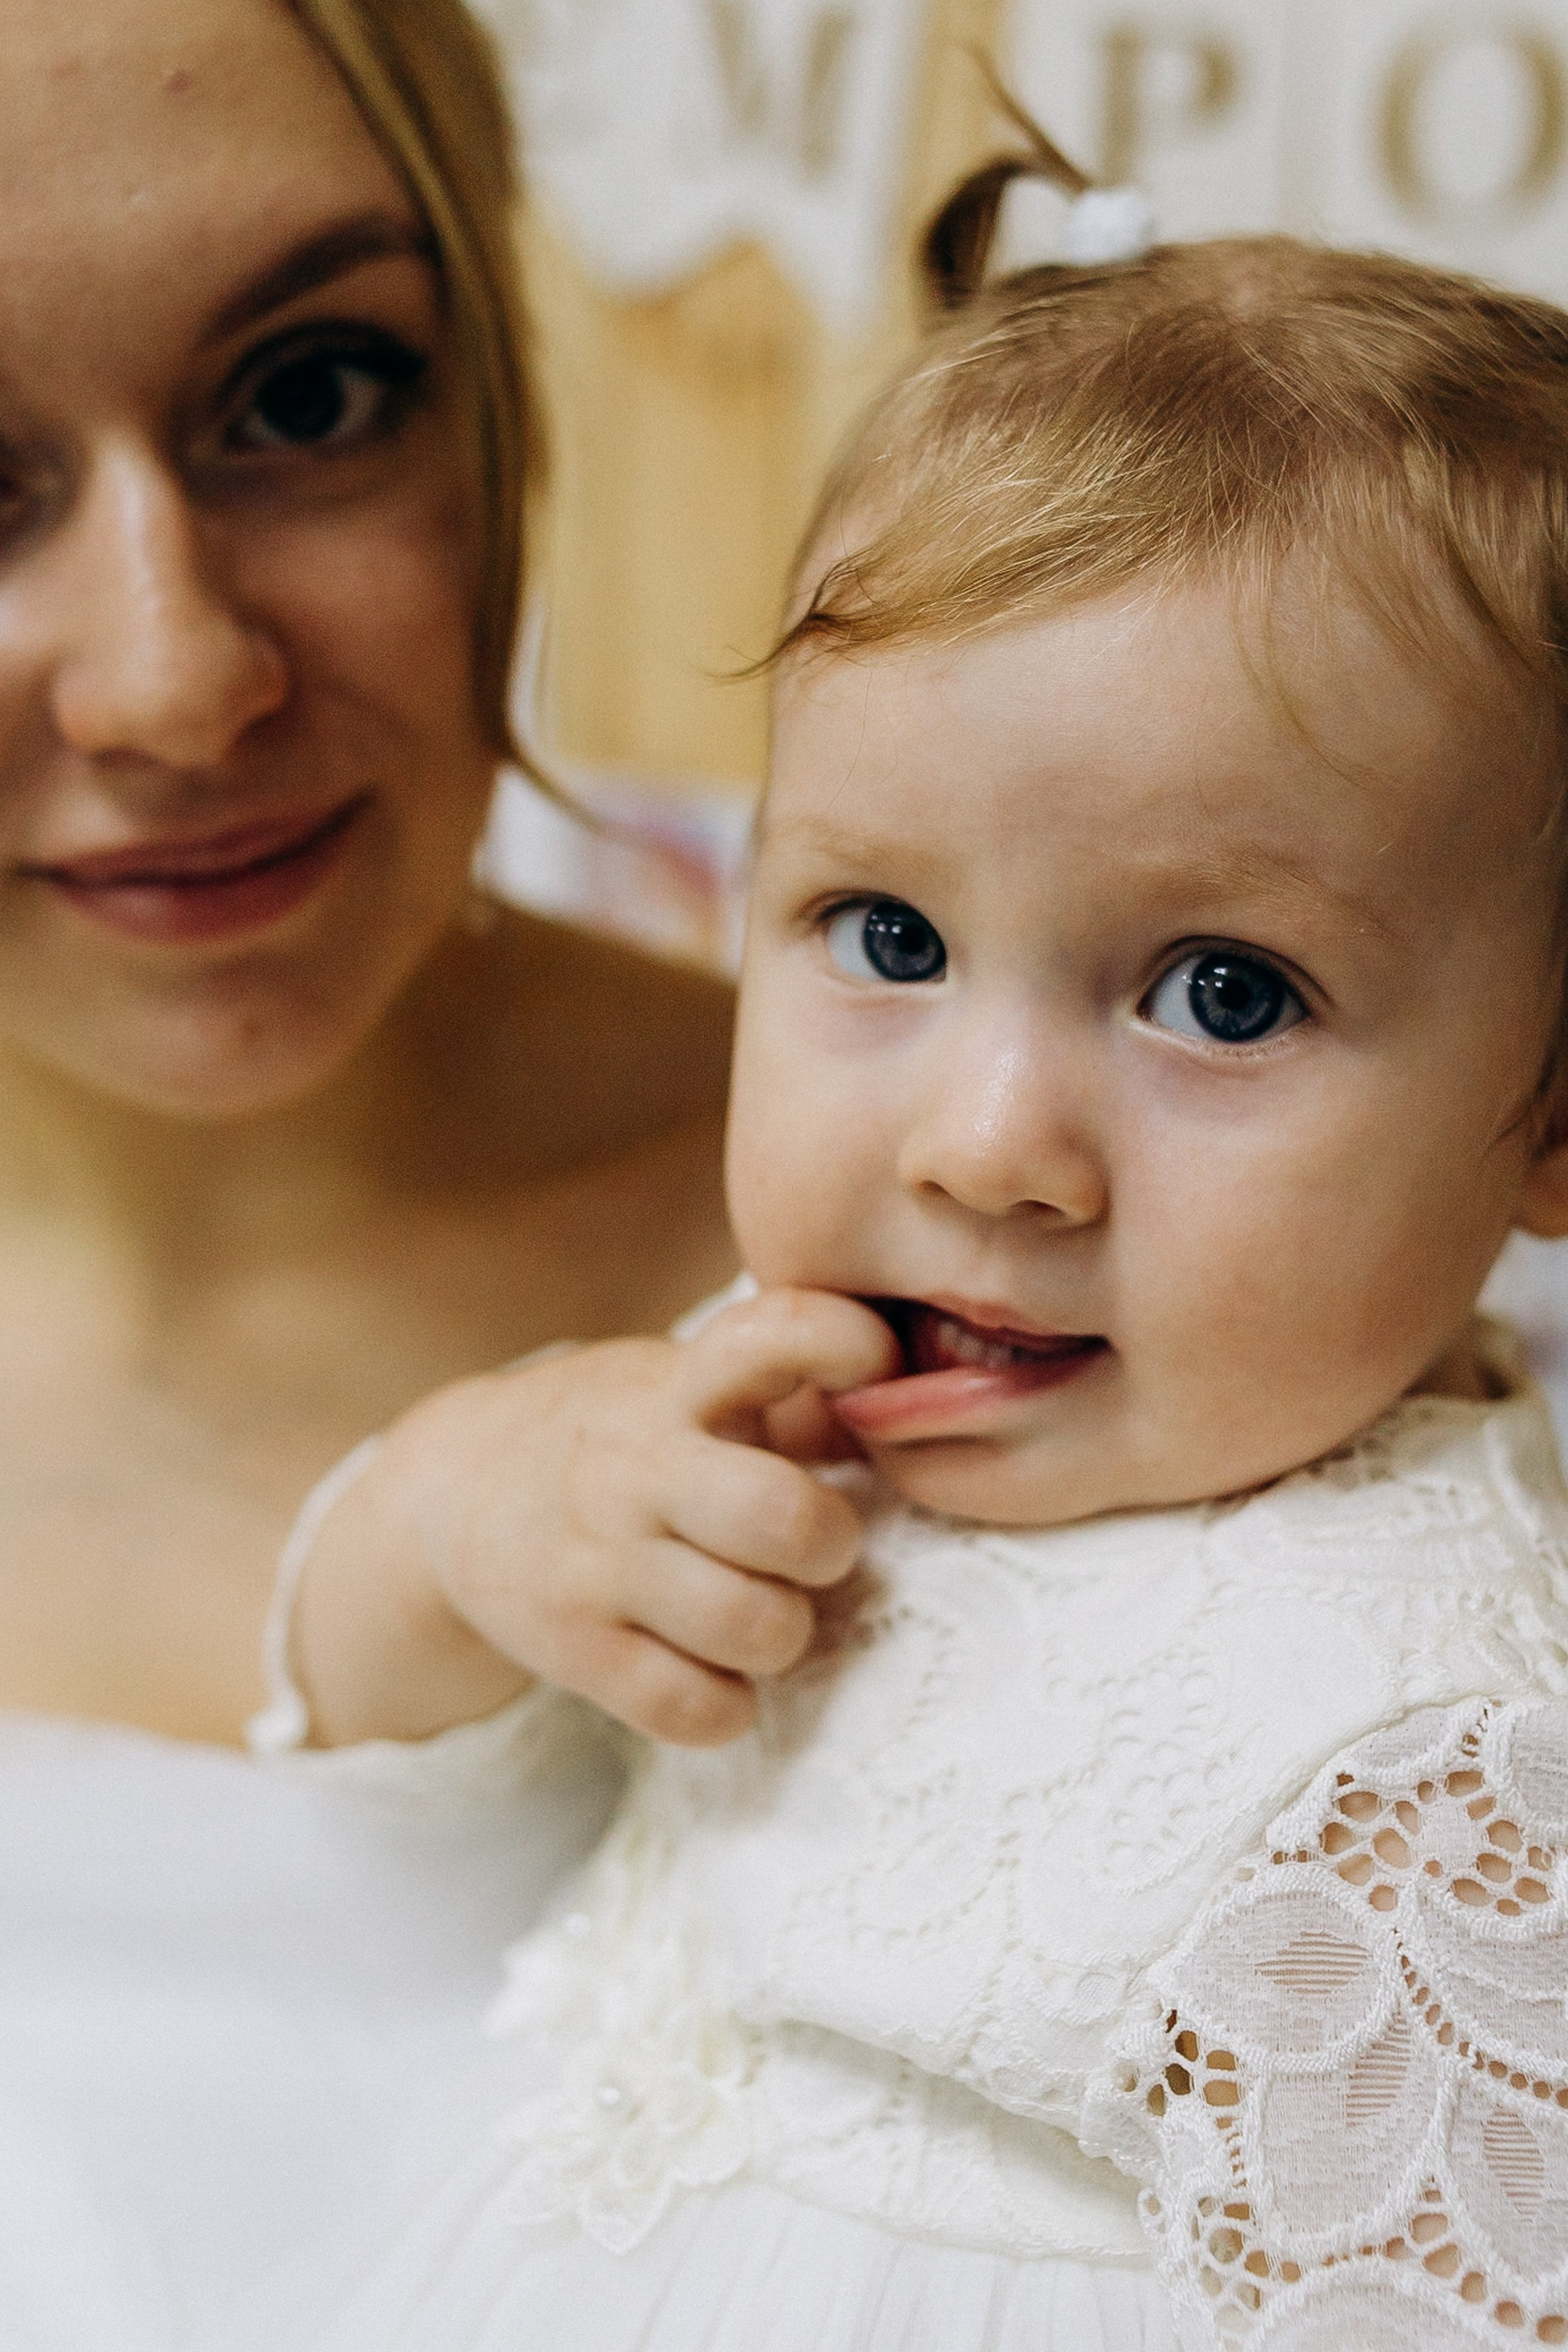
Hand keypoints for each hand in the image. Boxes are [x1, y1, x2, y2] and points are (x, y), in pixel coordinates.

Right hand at [290, 1288, 899, 1747]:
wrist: (454, 1487)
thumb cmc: (620, 1433)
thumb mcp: (686, 1382)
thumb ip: (791, 1386)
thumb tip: (917, 1396)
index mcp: (678, 1386)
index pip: (778, 1335)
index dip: (851, 1348)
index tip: (874, 1373)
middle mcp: (637, 1467)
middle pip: (783, 1517)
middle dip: (831, 1544)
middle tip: (817, 1547)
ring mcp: (600, 1562)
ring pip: (755, 1626)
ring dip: (787, 1632)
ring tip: (766, 1613)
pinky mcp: (574, 1648)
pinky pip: (694, 1707)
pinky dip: (729, 1703)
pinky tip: (716, 1670)